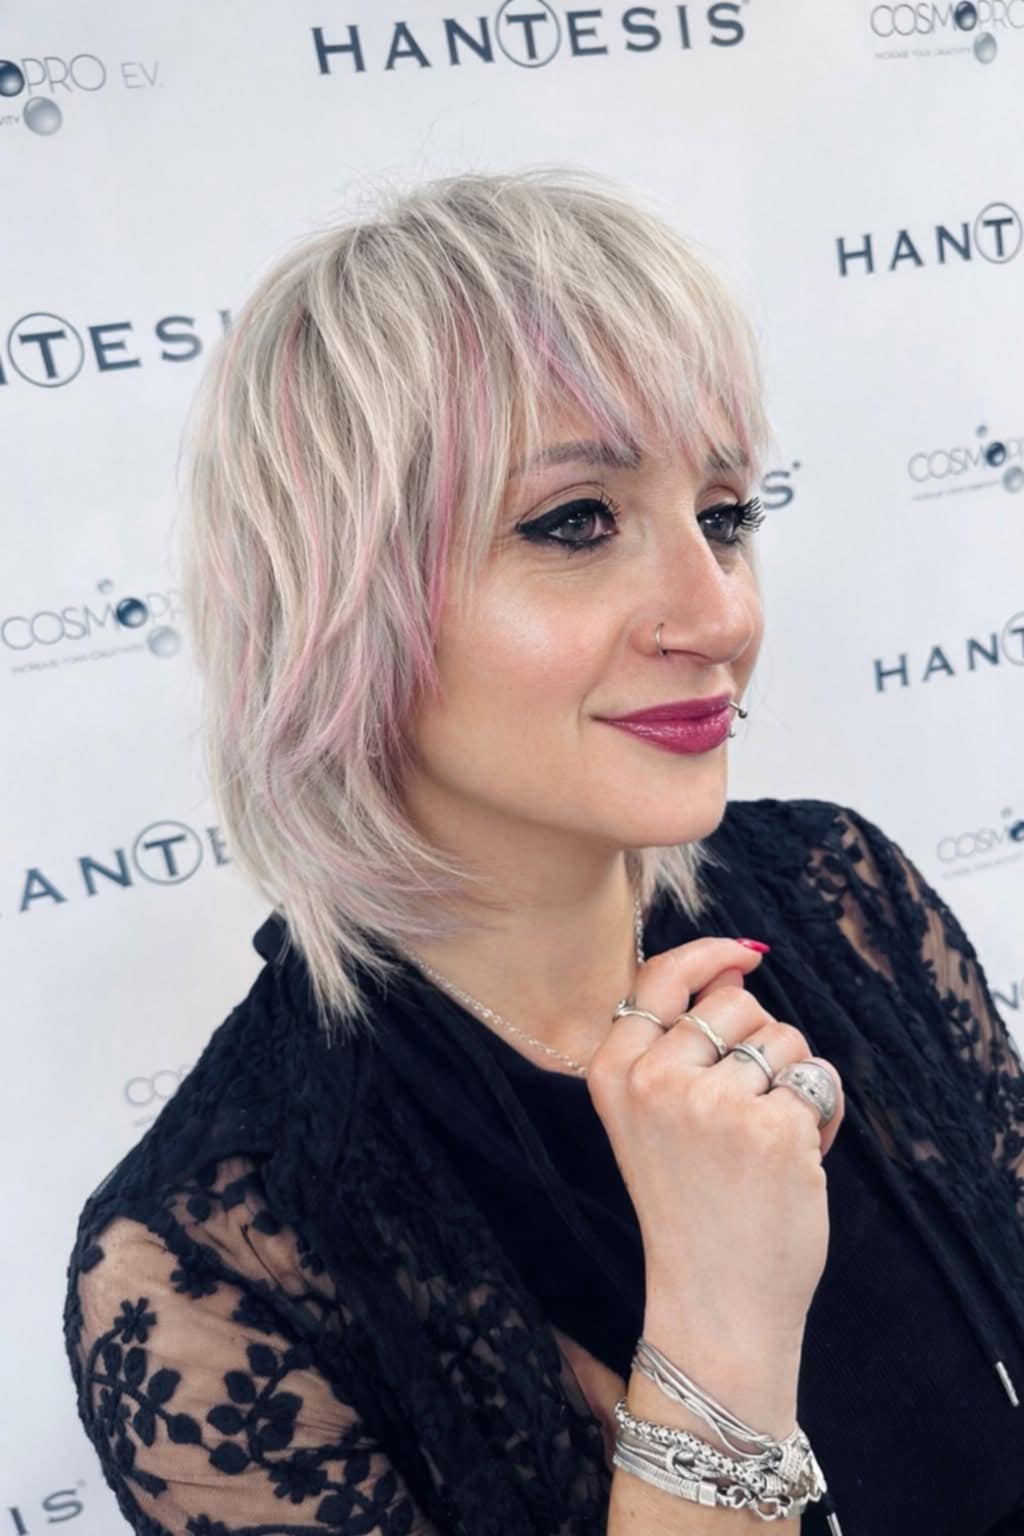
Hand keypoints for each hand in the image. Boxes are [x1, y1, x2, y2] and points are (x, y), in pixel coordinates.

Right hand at [586, 938, 844, 1359]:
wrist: (713, 1300)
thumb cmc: (688, 1204)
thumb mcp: (652, 1116)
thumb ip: (679, 1040)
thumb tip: (736, 966)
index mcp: (614, 1073)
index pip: (661, 978)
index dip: (708, 955)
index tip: (745, 956)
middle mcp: (655, 1078)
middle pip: (733, 1002)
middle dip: (758, 1039)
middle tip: (747, 1106)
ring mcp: (713, 1102)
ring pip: (782, 1037)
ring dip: (793, 1077)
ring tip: (768, 1139)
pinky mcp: (771, 1128)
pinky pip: (819, 1078)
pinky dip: (825, 1113)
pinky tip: (801, 1159)